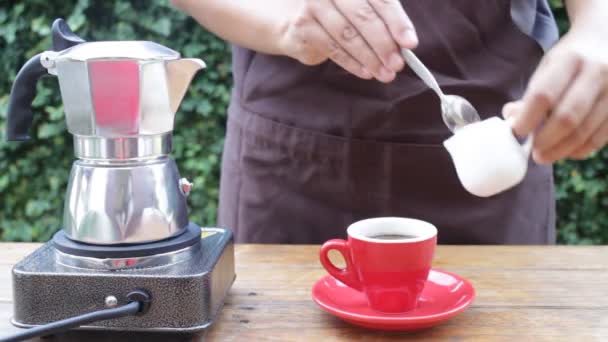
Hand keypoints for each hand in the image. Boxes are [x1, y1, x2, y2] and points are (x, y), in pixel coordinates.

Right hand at [278, 0, 417, 82]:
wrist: (294, 14)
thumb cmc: (337, 10)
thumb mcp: (361, 7)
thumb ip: (382, 20)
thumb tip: (403, 46)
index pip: (381, 0)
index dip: (397, 22)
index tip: (410, 43)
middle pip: (363, 17)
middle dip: (384, 44)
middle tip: (397, 64)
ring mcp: (314, 4)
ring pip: (347, 35)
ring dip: (370, 58)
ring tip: (385, 73)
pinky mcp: (303, 25)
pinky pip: (332, 48)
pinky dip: (352, 63)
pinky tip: (366, 72)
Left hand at [503, 21, 607, 163]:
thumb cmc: (571, 58)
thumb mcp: (548, 66)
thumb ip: (531, 94)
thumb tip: (511, 120)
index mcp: (570, 60)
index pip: (544, 94)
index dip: (528, 118)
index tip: (517, 132)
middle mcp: (596, 72)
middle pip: (567, 116)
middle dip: (546, 140)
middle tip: (534, 152)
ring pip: (585, 130)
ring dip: (562, 149)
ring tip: (545, 156)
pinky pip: (602, 136)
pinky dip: (582, 149)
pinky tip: (567, 152)